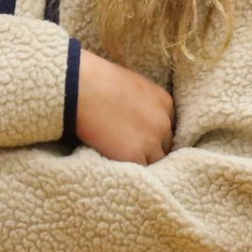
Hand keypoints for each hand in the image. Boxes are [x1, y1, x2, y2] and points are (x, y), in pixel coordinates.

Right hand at [77, 49, 174, 164]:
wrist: (83, 88)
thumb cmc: (98, 81)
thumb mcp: (132, 86)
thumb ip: (142, 102)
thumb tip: (135, 113)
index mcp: (165, 102)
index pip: (168, 125)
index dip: (155, 133)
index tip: (143, 136)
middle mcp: (163, 123)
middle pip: (165, 144)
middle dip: (152, 148)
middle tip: (133, 151)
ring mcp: (151, 141)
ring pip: (156, 160)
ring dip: (144, 161)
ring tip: (128, 163)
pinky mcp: (134, 155)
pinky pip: (141, 170)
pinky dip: (133, 171)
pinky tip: (122, 168)